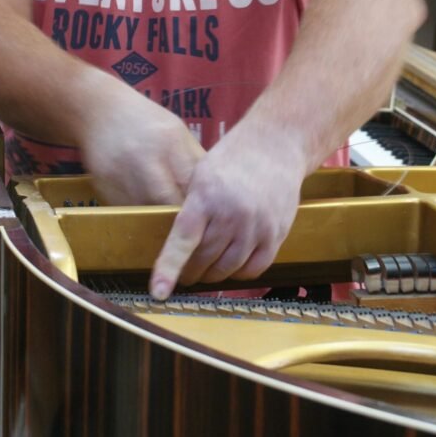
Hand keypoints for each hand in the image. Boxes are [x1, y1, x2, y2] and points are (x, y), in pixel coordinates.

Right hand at [77, 76, 204, 205]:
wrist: (98, 110)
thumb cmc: (145, 120)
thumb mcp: (176, 131)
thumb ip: (194, 161)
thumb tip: (214, 195)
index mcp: (171, 142)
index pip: (192, 187)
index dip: (200, 204)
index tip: (205, 211)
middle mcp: (146, 161)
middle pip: (171, 205)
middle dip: (180, 215)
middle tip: (187, 220)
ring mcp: (122, 177)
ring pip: (149, 213)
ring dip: (159, 217)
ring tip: (164, 213)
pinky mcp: (104, 189)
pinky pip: (128, 212)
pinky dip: (138, 213)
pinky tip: (141, 202)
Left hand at [149, 118, 303, 300]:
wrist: (276, 145)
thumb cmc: (232, 158)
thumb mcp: (201, 175)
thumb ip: (191, 209)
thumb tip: (176, 246)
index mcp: (207, 197)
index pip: (183, 240)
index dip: (169, 268)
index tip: (158, 291)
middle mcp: (233, 214)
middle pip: (205, 260)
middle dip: (190, 271)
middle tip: (184, 273)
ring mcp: (257, 226)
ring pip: (229, 269)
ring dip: (214, 274)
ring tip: (207, 268)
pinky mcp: (277, 234)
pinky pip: (255, 268)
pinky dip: (240, 272)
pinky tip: (232, 264)